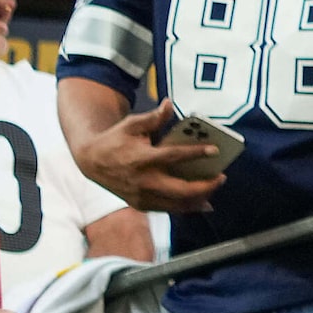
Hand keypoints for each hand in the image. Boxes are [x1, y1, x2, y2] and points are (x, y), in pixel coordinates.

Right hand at [72, 103, 221, 214]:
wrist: (91, 161)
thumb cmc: (115, 140)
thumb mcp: (131, 124)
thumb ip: (153, 118)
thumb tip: (169, 103)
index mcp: (142, 158)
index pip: (174, 156)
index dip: (196, 153)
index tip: (215, 150)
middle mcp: (143, 181)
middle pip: (181, 190)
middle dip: (205, 186)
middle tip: (221, 177)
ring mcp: (142, 196)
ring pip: (177, 205)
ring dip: (199, 199)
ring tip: (214, 189)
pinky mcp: (140, 205)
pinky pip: (169, 209)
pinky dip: (186, 207)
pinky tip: (202, 203)